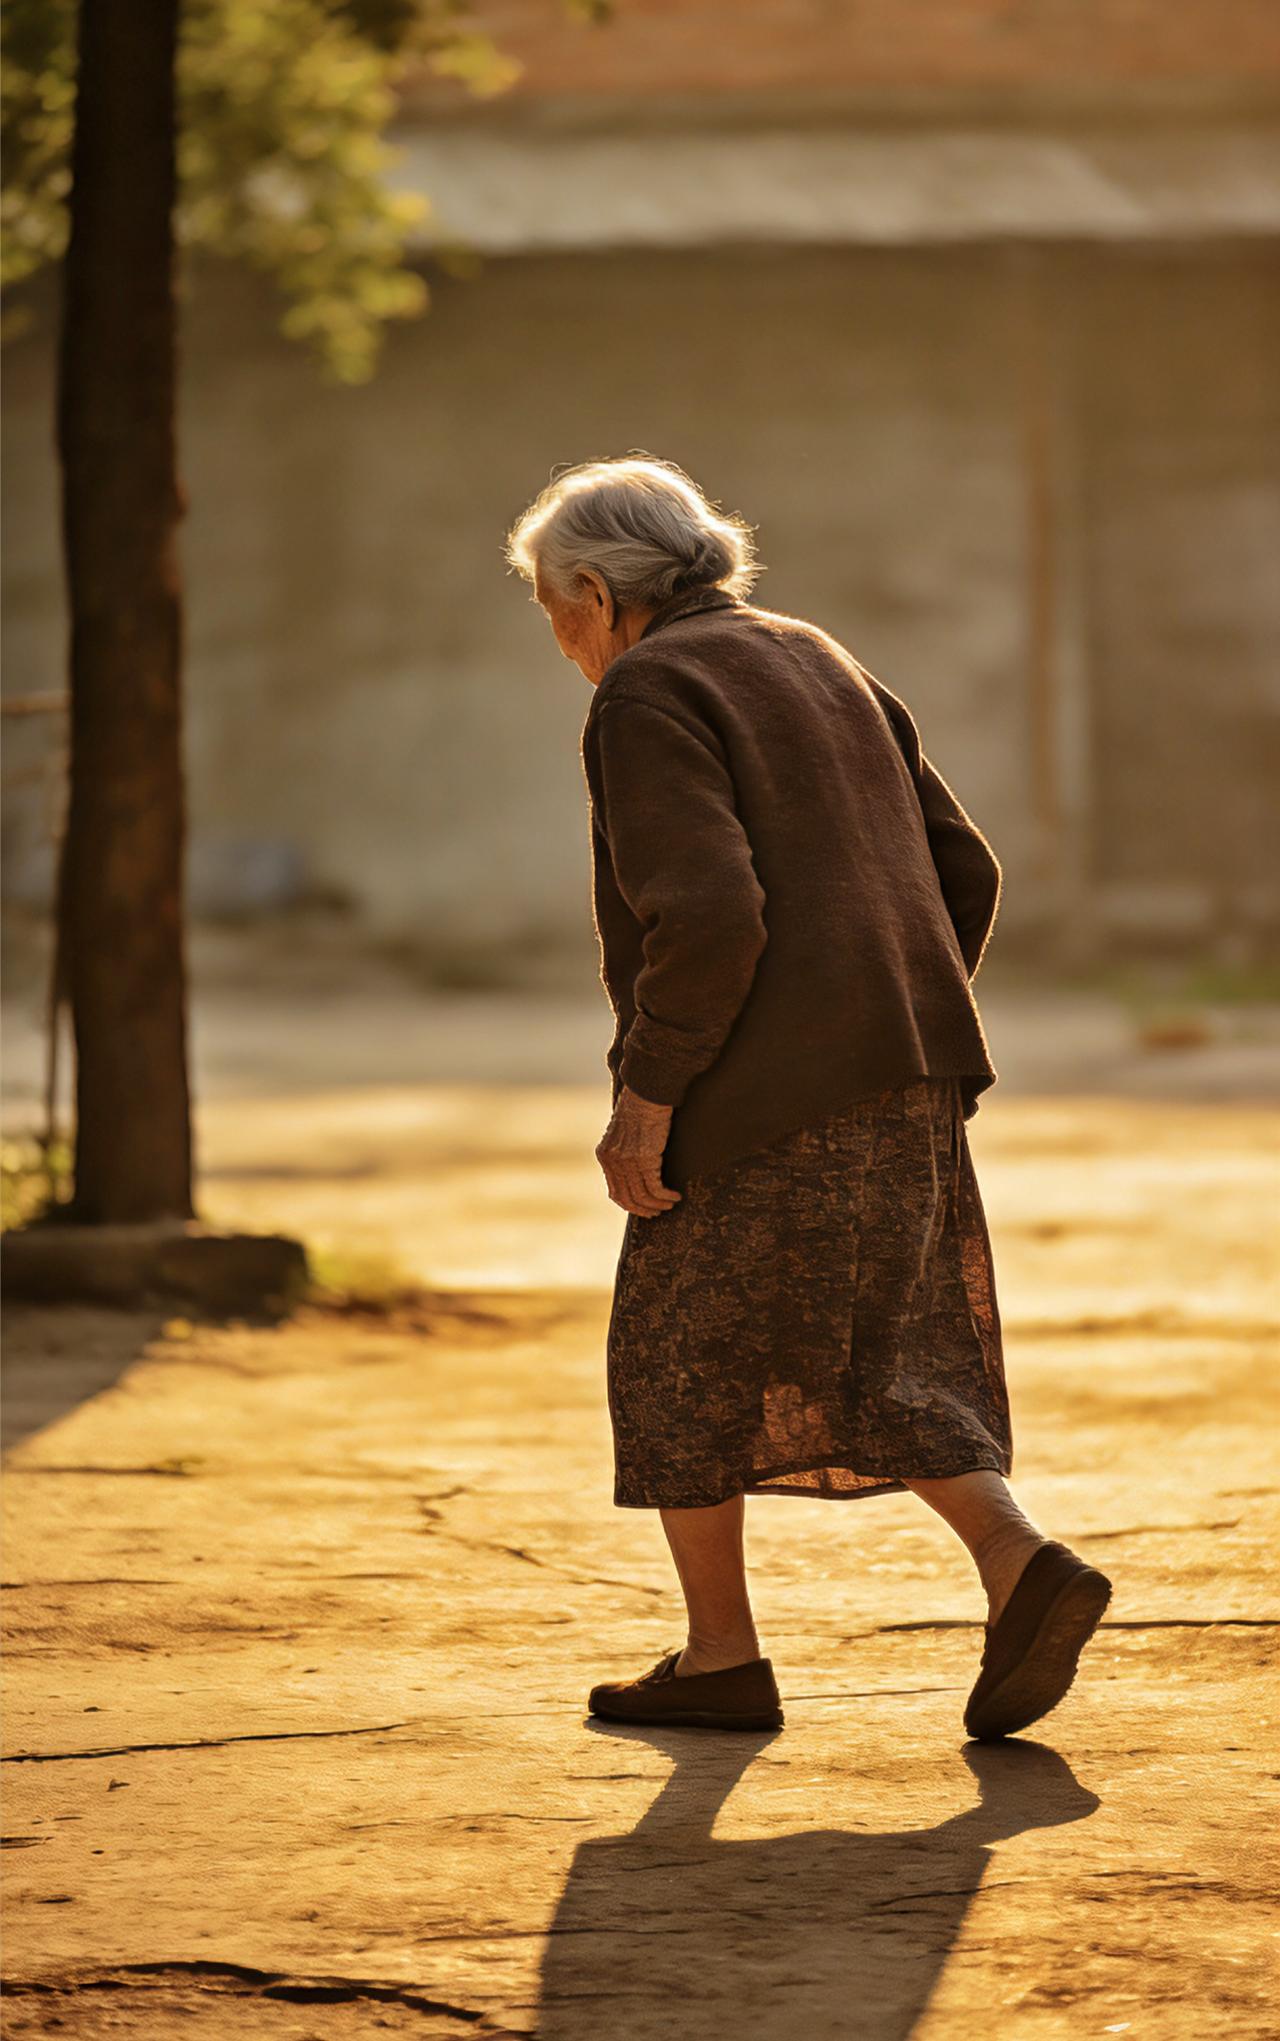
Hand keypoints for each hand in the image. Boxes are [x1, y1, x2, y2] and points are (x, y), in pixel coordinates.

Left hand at [596, 1086, 682, 1218]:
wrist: (647, 1093)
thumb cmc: (640, 1107)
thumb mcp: (624, 1131)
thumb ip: (624, 1150)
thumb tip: (635, 1165)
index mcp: (605, 1155)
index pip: (614, 1190)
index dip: (629, 1203)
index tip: (643, 1208)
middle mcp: (613, 1161)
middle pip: (627, 1198)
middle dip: (643, 1209)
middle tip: (657, 1212)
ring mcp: (628, 1161)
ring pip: (642, 1196)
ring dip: (657, 1205)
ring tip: (669, 1205)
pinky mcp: (645, 1159)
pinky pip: (655, 1188)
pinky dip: (666, 1196)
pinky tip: (676, 1196)